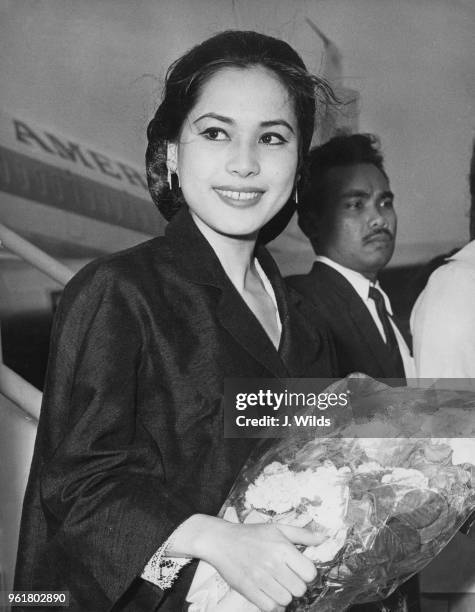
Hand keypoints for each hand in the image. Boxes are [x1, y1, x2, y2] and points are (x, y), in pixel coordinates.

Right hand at [188, 516, 321, 611]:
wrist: (221, 540)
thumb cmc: (251, 534)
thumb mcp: (278, 528)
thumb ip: (303, 534)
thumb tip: (324, 537)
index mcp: (282, 547)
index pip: (310, 573)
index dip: (306, 573)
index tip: (298, 569)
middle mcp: (273, 563)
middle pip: (300, 589)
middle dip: (295, 585)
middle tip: (286, 577)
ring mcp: (260, 578)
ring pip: (286, 600)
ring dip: (284, 595)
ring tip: (276, 584)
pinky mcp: (248, 589)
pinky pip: (270, 608)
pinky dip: (272, 604)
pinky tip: (268, 592)